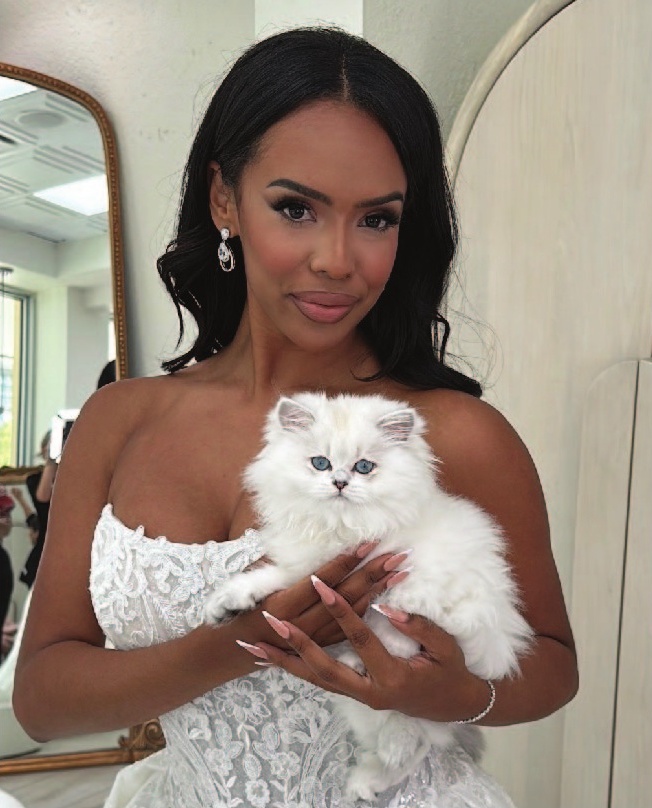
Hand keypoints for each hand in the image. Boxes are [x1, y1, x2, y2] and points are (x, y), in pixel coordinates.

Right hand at [232, 545, 397, 650]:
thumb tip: (299, 538)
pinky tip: (386, 593)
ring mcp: (316, 638)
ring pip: (353, 611)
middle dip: (373, 573)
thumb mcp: (255, 583)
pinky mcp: (324, 644)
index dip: (347, 561)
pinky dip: (370, 607)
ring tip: (400, 570)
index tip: (369, 543)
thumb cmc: (246, 605)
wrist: (239, 647)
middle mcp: (303, 624)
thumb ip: (278, 565)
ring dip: (379, 589)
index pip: (323, 578)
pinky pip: (351, 626)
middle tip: (397, 554)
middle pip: (345, 594)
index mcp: (284, 605)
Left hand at [248, 579, 489, 722]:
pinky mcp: (357, 694)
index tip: (319, 583)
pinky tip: (276, 660)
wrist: (456, 706)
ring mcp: (361, 697)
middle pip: (324, 668)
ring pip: (315, 680)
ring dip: (285, 663)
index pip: (359, 638)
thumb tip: (386, 606)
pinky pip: (321, 682)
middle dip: (295, 644)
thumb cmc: (451, 671)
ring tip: (255, 648)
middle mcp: (370, 693)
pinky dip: (297, 669)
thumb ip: (417, 626)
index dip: (340, 609)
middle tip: (271, 621)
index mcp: (392, 677)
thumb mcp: (445, 647)